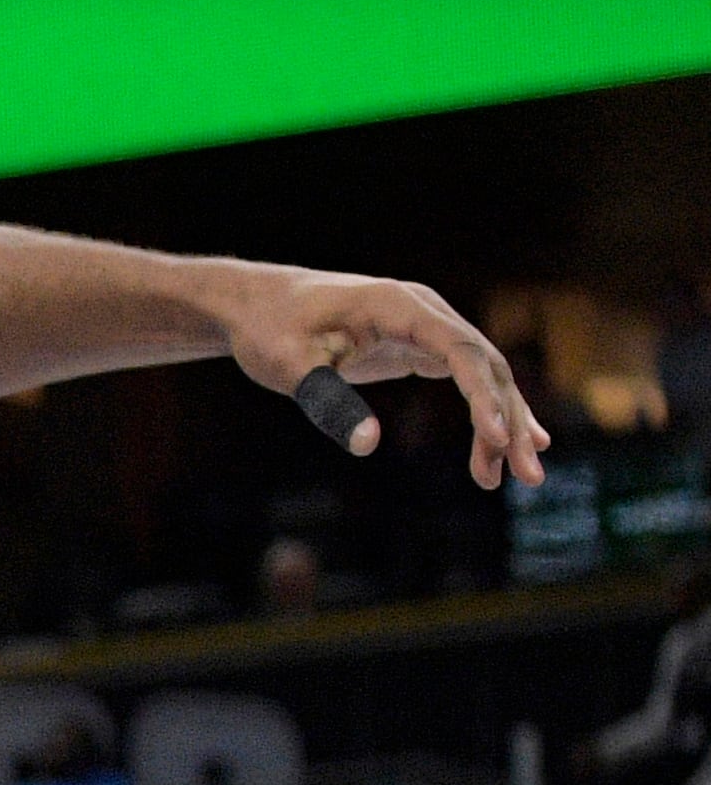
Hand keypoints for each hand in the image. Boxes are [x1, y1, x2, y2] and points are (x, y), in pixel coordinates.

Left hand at [216, 266, 548, 486]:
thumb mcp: (289, 367)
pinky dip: (483, 413)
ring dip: (501, 424)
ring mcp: (426, 327)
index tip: (498, 439)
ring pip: (482, 375)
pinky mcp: (417, 345)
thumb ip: (328, 401)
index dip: (483, 396)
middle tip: (529, 476)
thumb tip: (368, 445)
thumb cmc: (269, 332)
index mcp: (399, 307)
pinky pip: (465, 379)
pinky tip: (500, 447)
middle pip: (485, 365)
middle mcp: (424, 311)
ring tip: (515, 478)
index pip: (459, 350)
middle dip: (509, 421)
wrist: (254, 306)